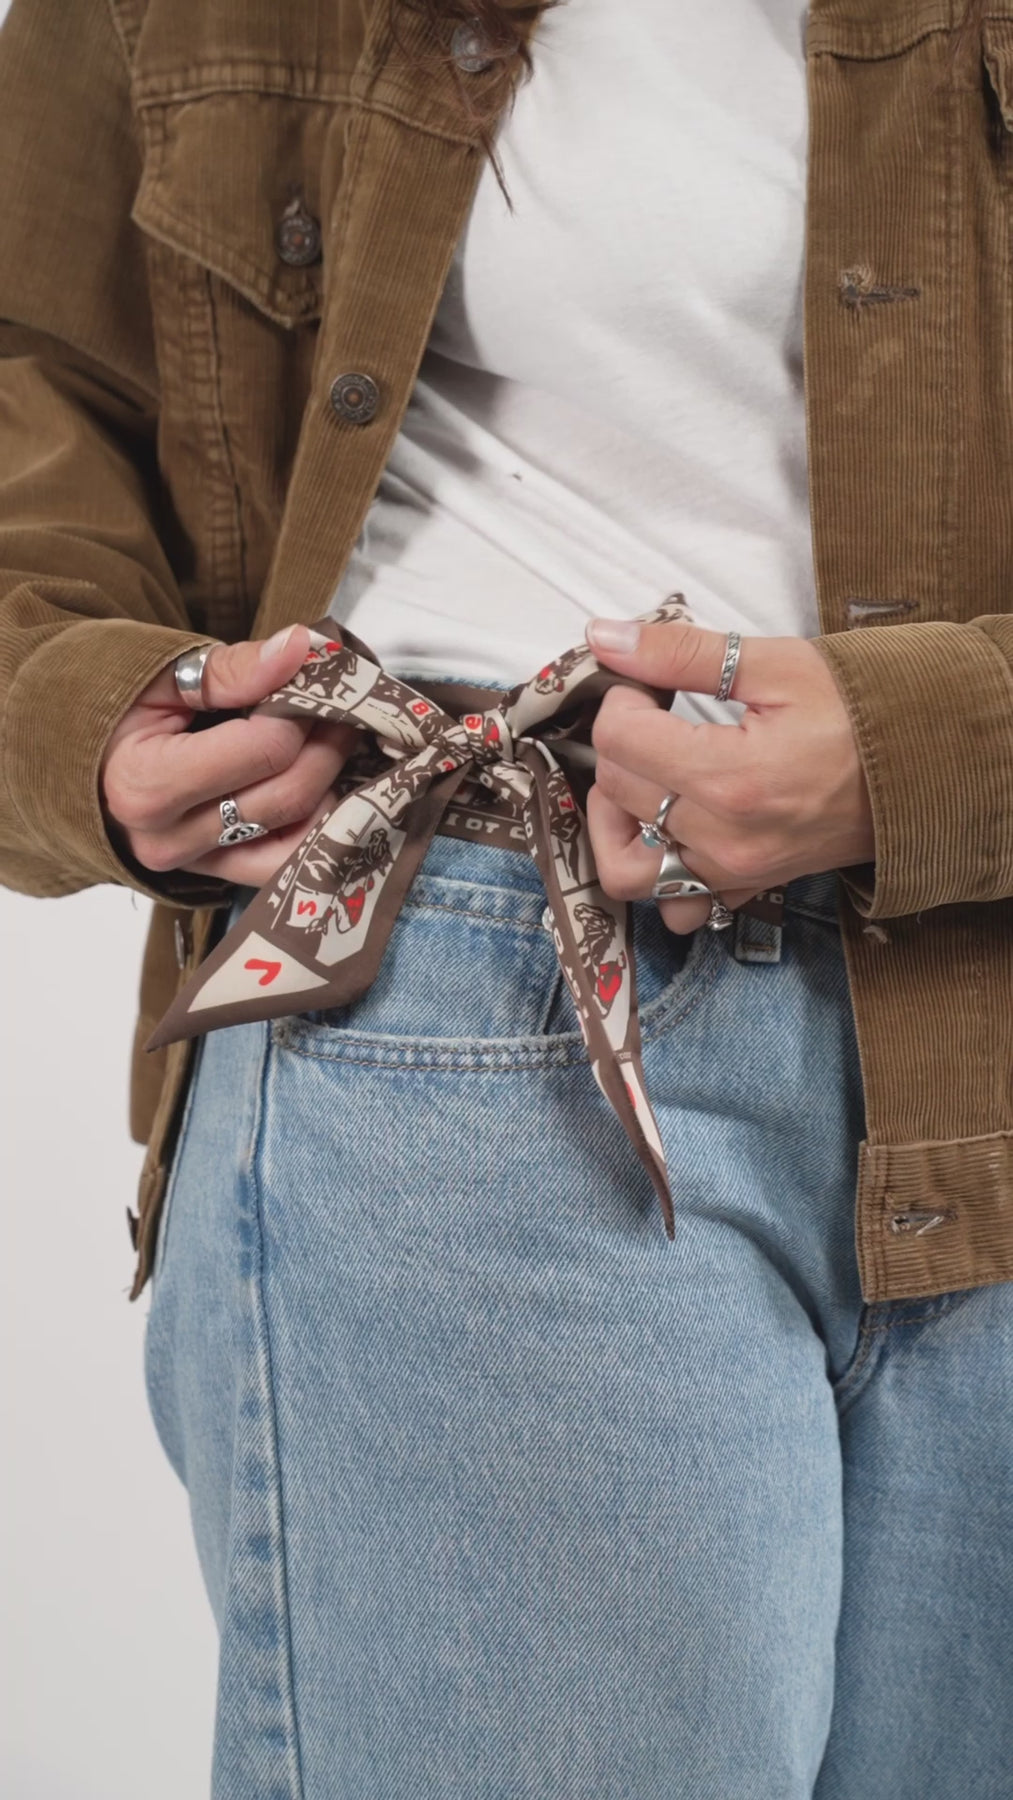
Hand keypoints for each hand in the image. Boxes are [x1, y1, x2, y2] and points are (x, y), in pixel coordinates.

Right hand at [100, 624, 356, 885]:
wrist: (90, 758)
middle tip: (338, 701)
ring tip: (330, 734)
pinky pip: (291, 861)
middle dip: (327, 741)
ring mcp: (197, 866)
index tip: (310, 676)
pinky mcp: (220, 877)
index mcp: (146, 784)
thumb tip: (301, 649)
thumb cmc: (118, 709)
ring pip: (300, 832)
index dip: (301, 708)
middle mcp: (170, 839)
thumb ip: (232, 668)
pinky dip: (317, 821)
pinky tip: (320, 781)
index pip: (265, 750)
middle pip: (289, 794)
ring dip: (331, 781)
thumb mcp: (161, 674)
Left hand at [585, 617, 874, 934]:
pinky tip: (669, 828)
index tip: (646, 686)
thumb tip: (607, 638)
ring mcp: (734, 870)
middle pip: (617, 792)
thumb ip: (682, 653)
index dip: (621, 699)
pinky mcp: (746, 886)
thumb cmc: (865, 713)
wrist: (928, 767)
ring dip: (616, 821)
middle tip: (652, 714)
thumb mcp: (777, 665)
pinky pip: (676, 905)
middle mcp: (725, 836)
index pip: (618, 740)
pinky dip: (657, 872)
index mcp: (730, 776)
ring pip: (627, 865)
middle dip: (619, 744)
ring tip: (643, 777)